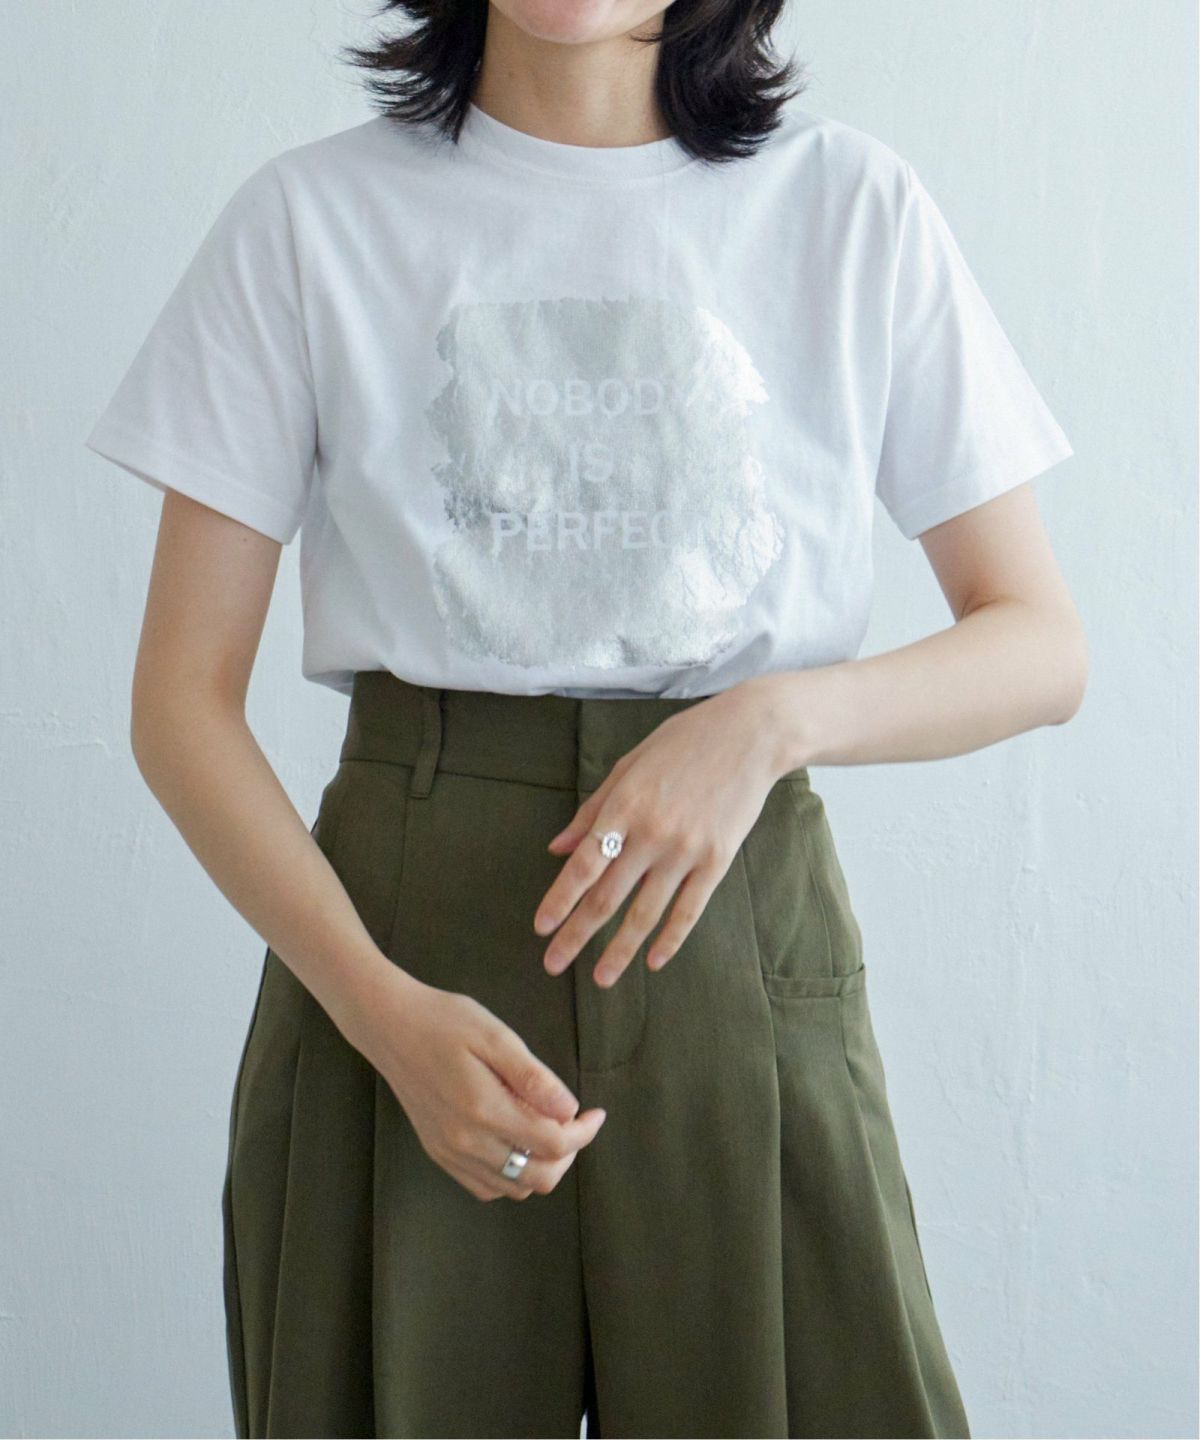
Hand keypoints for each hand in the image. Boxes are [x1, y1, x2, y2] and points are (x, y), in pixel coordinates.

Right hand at [352, 967, 607, 1201]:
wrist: (389, 1026)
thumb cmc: (444, 1021)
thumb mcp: (495, 1035)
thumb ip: (533, 1077)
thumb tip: (570, 1110)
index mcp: (484, 1109)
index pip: (553, 1144)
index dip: (584, 1133)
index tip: (595, 1113)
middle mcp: (465, 1142)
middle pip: (538, 1177)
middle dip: (568, 1154)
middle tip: (573, 1122)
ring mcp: (449, 1152)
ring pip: (514, 1188)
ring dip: (541, 1165)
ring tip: (546, 1128)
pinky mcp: (438, 1153)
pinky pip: (485, 1186)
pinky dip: (511, 1174)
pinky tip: (515, 1141)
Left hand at [533, 678, 785, 987]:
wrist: (750, 735)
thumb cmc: (683, 743)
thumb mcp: (629, 766)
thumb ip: (593, 810)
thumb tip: (557, 847)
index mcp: (624, 807)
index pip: (584, 866)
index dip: (560, 900)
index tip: (541, 927)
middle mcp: (652, 834)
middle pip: (606, 897)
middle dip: (576, 935)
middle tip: (553, 964)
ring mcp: (686, 850)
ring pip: (645, 913)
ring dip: (620, 951)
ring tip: (600, 978)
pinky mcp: (717, 860)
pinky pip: (689, 910)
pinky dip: (669, 939)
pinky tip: (653, 961)